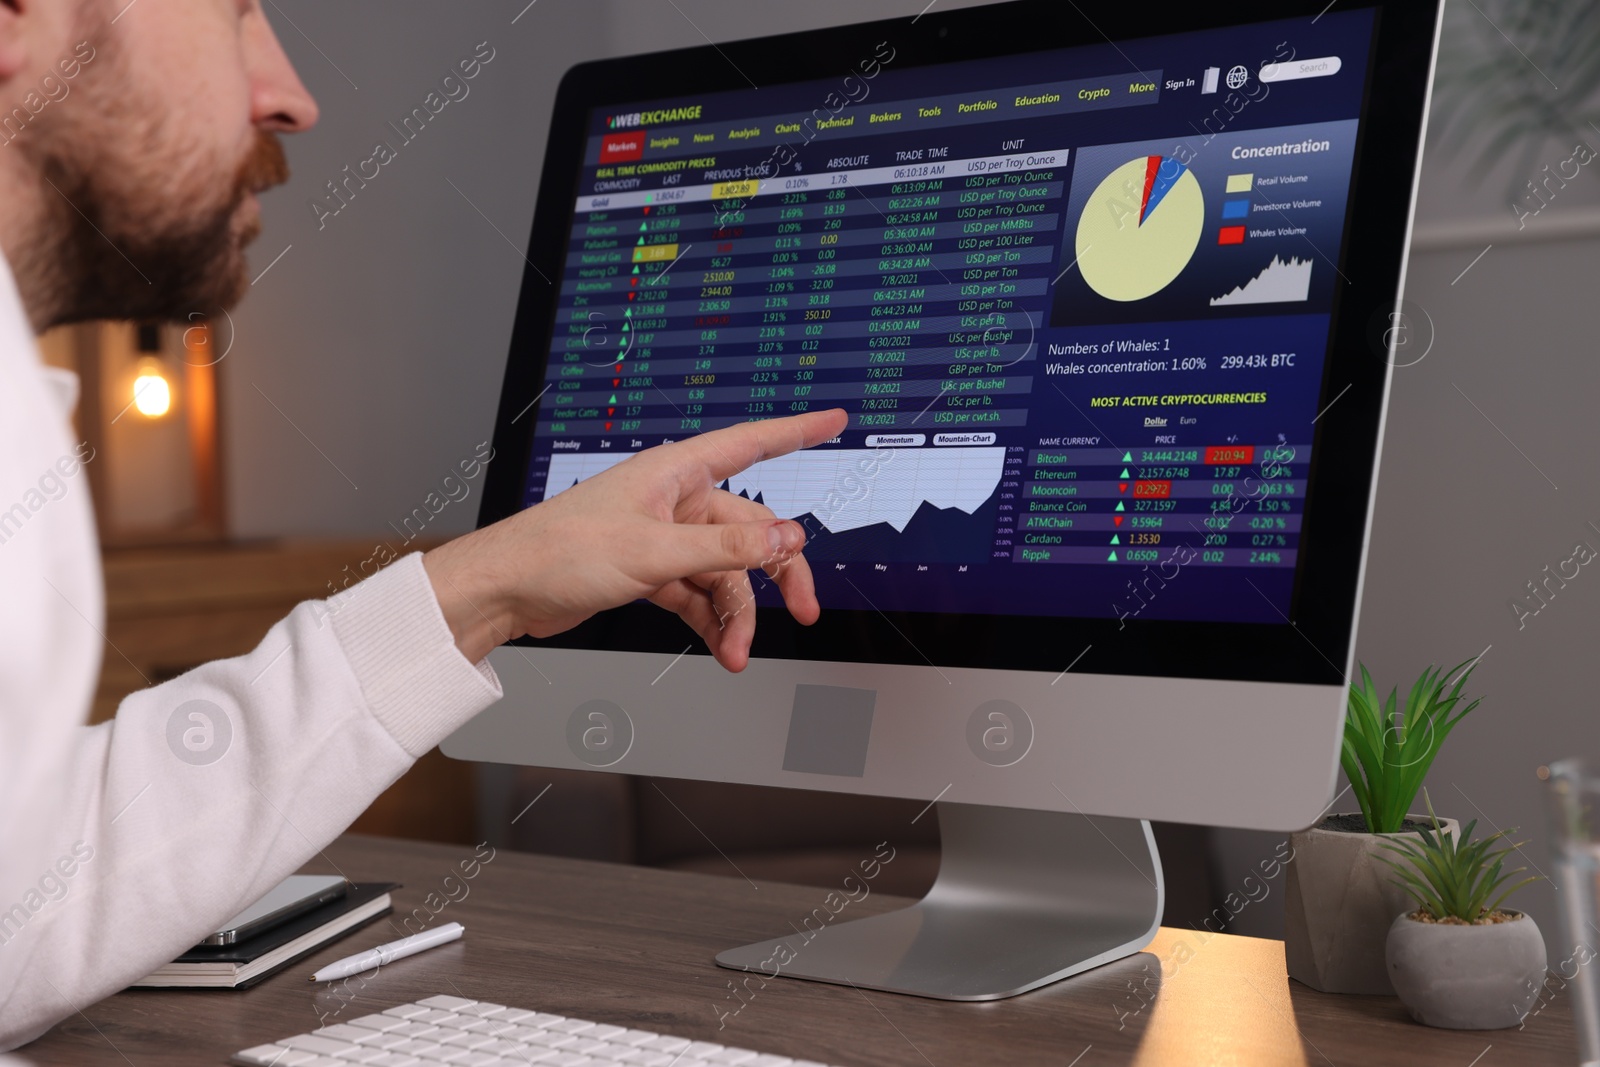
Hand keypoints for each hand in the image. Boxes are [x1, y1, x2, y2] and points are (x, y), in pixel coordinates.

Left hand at [423, 409, 848, 670]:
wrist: (507, 591)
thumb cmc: (561, 551)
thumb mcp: (655, 552)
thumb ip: (727, 549)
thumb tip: (786, 538)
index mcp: (676, 473)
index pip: (751, 443)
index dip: (797, 431)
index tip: (833, 420)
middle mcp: (673, 500)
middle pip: (749, 530)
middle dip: (777, 573)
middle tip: (803, 610)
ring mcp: (662, 536)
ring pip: (724, 571)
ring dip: (737, 612)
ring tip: (738, 650)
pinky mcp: (647, 570)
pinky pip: (697, 593)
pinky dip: (711, 620)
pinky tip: (720, 646)